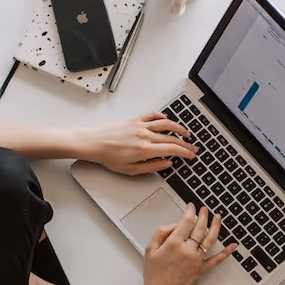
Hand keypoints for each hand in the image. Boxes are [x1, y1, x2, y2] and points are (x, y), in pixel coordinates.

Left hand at [79, 112, 196, 174]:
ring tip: (185, 133)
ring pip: (165, 123)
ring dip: (178, 128)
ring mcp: (140, 126)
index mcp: (144, 149)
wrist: (93, 143)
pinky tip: (166, 120)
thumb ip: (151, 167)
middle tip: (192, 147)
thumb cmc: (108, 157)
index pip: (172, 149)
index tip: (191, 155)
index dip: (185, 152)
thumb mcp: (130, 170)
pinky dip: (162, 116)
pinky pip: (152, 115)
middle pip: (171, 137)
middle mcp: (144, 135)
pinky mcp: (134, 120)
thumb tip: (166, 164)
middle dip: (185, 143)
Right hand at [142, 204, 235, 284]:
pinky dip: (226, 252)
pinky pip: (217, 259)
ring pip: (210, 239)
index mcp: (174, 243)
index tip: (191, 207)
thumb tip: (174, 225)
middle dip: (203, 215)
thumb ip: (161, 233)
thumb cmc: (154, 273)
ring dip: (216, 226)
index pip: (186, 221)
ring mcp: (196, 260)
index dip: (190, 211)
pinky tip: (232, 245)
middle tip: (204, 209)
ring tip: (217, 218)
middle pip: (200, 227)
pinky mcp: (201, 269)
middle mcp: (187, 250)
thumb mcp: (150, 249)